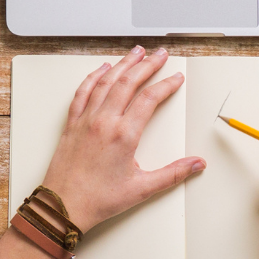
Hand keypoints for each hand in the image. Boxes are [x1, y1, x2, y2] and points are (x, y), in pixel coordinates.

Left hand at [38, 47, 203, 231]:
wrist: (62, 206)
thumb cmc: (97, 199)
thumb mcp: (142, 189)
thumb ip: (173, 173)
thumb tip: (196, 164)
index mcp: (123, 135)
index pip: (150, 99)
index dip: (166, 85)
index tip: (176, 78)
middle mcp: (104, 121)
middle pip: (128, 82)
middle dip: (147, 65)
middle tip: (160, 55)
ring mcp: (86, 120)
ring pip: (106, 81)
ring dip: (123, 64)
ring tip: (136, 52)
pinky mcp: (72, 123)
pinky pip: (83, 91)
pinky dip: (94, 77)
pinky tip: (102, 69)